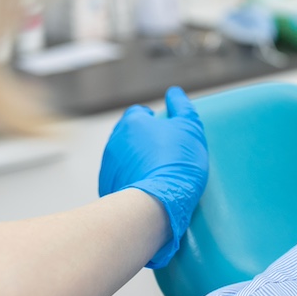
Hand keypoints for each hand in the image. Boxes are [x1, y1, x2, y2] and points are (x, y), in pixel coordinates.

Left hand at [99, 86, 207, 267]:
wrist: (156, 203)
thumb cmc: (176, 162)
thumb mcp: (189, 129)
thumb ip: (182, 107)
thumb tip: (174, 92)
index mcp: (133, 122)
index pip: (139, 113)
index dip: (153, 121)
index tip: (166, 133)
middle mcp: (115, 140)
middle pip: (129, 134)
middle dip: (143, 140)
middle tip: (164, 153)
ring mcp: (108, 164)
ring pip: (123, 156)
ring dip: (136, 160)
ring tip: (157, 173)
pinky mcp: (107, 186)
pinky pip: (120, 177)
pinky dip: (131, 179)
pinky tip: (147, 187)